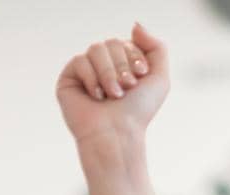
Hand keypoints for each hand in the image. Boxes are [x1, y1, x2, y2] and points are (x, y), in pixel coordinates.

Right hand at [56, 23, 169, 147]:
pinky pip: (80, 60)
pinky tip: (96, 97)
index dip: (135, 57)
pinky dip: (93, 78)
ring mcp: (86, 71)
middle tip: (127, 88)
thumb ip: (157, 47)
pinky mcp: (69, 79)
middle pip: (111, 42)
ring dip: (109, 73)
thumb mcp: (160, 78)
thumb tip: (135, 25)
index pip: (127, 42)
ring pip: (96, 48)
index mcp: (123, 65)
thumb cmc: (138, 112)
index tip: (140, 77)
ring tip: (114, 95)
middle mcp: (104, 66)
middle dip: (122, 65)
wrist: (118, 134)